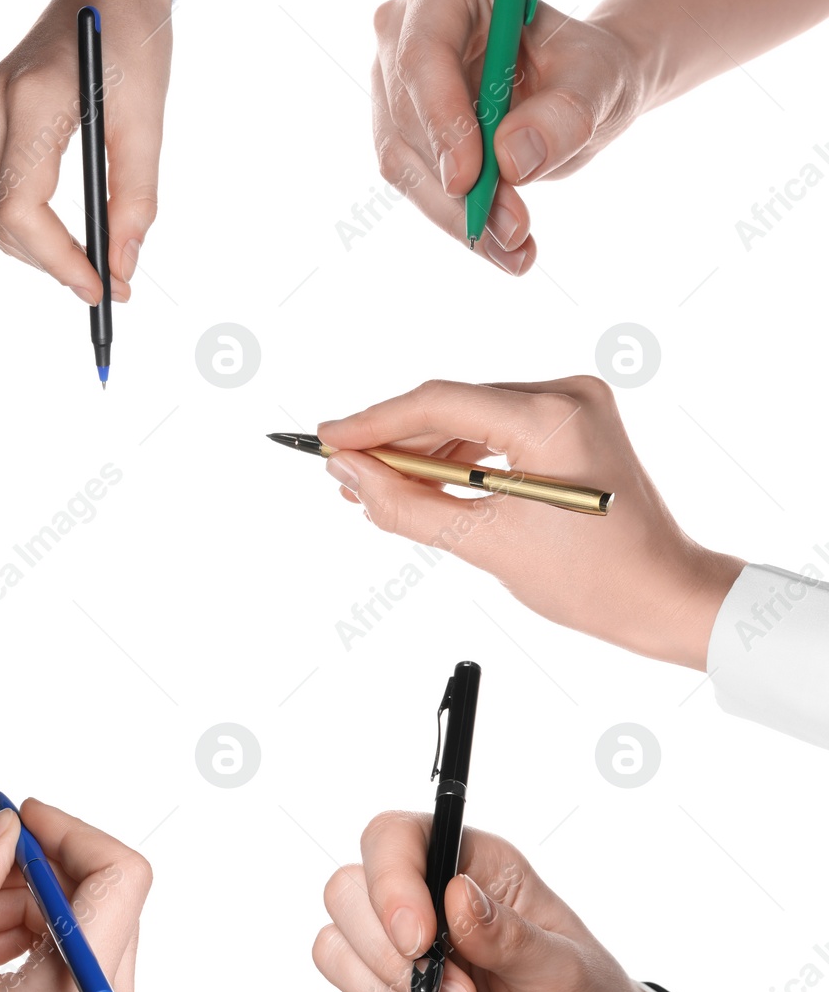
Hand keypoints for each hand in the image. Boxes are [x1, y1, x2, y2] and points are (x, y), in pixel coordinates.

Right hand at [0, 0, 171, 303]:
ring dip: (28, 247)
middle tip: (100, 282)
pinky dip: (18, 220)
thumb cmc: (133, 37)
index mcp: (33, 99)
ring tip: (80, 261)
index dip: (58, 258)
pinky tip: (56, 231)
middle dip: (46, 261)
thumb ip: (135, 198)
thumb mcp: (147, 121)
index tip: (99, 286)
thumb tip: (124, 265)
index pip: (23, 205)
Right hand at [313, 812, 663, 991]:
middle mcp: (419, 901)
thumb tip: (457, 897)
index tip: (418, 941)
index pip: (392, 838)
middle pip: (344, 893)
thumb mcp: (567, 969)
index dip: (389, 882)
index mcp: (464, 865)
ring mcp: (394, 954)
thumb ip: (511, 935)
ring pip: (332, 952)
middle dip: (390, 959)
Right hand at [316, 375, 744, 667]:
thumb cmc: (594, 579)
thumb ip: (405, 504)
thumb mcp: (483, 544)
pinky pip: (494, 427)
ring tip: (376, 488)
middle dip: (393, 441)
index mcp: (551, 419)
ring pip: (469, 416)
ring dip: (422, 451)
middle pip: (450, 406)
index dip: (373, 422)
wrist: (663, 595)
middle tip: (344, 473)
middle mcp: (566, 396)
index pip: (438, 404)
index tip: (329, 440)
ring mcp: (573, 404)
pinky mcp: (572, 421)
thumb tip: (350, 473)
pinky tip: (424, 482)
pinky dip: (457, 454)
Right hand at [371, 0, 646, 273]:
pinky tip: (504, 249)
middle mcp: (398, 32)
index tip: (469, 178)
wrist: (580, 91)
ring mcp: (389, 88)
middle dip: (458, 182)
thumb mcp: (600, 80)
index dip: (440, 117)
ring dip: (459, 214)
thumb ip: (566, 112)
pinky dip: (459, 223)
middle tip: (514, 229)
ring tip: (517, 248)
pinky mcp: (395, 137)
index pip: (422, 54)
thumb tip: (512, 160)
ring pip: (405, 163)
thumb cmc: (588, 68)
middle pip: (407, 117)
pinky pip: (416, 187)